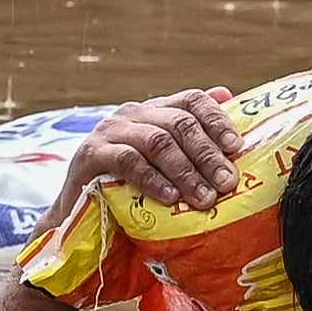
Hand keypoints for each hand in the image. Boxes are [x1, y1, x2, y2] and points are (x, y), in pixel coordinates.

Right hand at [61, 88, 241, 214]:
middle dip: (207, 154)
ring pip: (158, 141)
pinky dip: (153, 180)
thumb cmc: (126, 190)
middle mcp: (132, 114)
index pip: (191, 101)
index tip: (236, 146)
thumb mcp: (161, 165)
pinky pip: (128, 161)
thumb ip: (189, 137)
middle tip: (227, 182)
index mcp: (153, 112)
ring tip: (205, 198)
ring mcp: (109, 132)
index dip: (216, 120)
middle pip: (179, 123)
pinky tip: (171, 198)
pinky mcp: (91, 154)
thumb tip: (227, 95)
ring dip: (186, 171)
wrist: (75, 215)